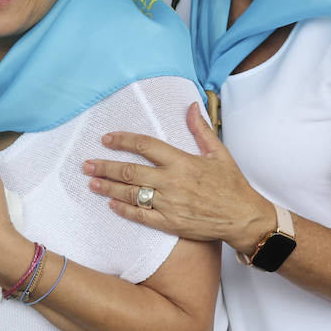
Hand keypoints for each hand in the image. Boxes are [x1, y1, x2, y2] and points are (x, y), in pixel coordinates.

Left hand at [83, 101, 272, 253]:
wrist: (243, 218)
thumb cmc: (232, 185)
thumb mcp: (219, 153)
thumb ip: (201, 130)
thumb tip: (191, 106)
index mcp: (182, 162)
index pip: (145, 146)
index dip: (122, 141)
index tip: (106, 140)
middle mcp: (172, 182)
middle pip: (130, 171)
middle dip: (105, 167)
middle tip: (87, 164)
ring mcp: (169, 204)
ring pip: (131, 194)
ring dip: (108, 187)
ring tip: (91, 182)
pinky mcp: (169, 223)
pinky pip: (140, 216)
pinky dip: (124, 209)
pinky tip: (111, 203)